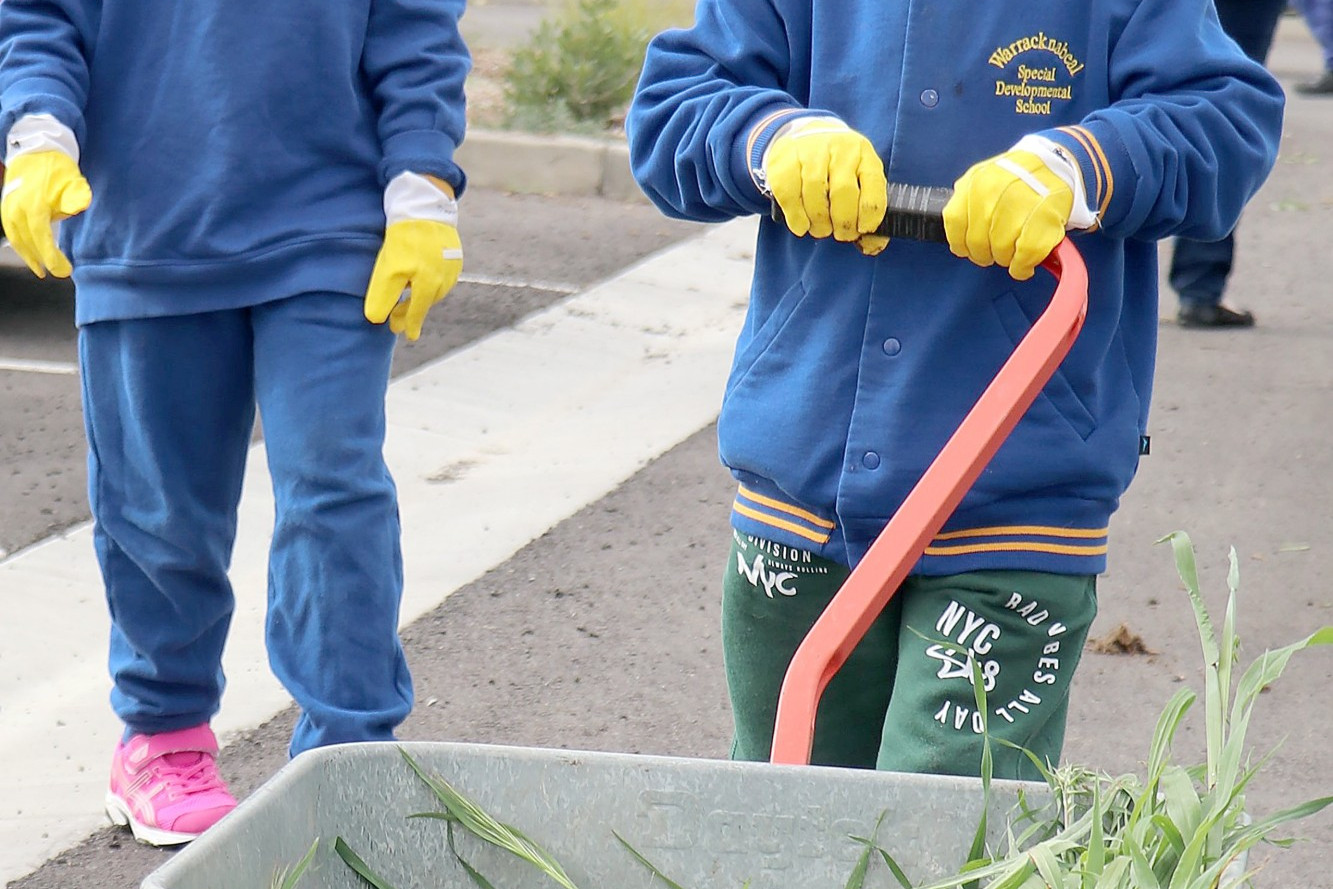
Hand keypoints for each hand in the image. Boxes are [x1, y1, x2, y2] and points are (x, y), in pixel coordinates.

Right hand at [0, 150, 90, 277]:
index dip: (51, 256)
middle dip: (43, 260)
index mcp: (33, 205)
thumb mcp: (72, 181)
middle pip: (29, 242)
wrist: (35, 149)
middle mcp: (16, 209)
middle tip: (59, 272)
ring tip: (41, 268)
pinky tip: (29, 253)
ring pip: (17, 239)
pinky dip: (21, 245)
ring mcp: (8, 208)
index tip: (62, 271)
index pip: (42, 238)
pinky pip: (12, 231)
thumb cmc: (56, 167)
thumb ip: (75, 197)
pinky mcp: (6, 206)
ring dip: (29, 256)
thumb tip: (80, 205)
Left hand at [364, 209, 462, 341]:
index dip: (411, 324)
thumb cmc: (405, 239)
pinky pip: (442, 276)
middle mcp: (444, 281)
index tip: (409, 336)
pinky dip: (430, 281)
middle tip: (399, 318)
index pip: (417, 312)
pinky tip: (422, 276)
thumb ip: (384, 296)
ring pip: (435, 289)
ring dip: (421, 295)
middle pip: (426, 302)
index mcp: (429, 286)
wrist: (425, 208)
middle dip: (413, 311)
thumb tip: (376, 319)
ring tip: (409, 296)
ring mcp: (452, 268)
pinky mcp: (455, 255)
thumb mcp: (389, 269)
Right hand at [764, 118, 886, 242]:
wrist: (804, 138)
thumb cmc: (836, 170)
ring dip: (819, 223)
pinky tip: (802, 225)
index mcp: (864, 154)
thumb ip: (868, 212)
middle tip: (841, 234)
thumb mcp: (859, 180)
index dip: (870, 216)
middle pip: (843, 192)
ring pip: (815, 194)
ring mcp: (810, 152)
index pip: (873, 187)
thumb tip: (871, 246)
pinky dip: (797, 218)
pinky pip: (790, 195)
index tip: (863, 229)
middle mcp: (839, 148)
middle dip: (844, 223)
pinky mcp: (784, 162)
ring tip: (820, 229)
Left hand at [943, 148, 1071, 280]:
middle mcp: (995, 192)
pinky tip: (1023, 264)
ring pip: (1001, 252)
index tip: (967, 249)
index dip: (960, 242)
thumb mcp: (985, 178)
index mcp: (976, 182)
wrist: (1058, 164)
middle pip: (977, 242)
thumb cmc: (1019, 178)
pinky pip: (1024, 256)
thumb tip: (958, 234)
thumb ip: (967, 201)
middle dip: (984, 254)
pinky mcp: (1044, 220)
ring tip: (1012, 251)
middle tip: (993, 252)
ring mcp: (1020, 206)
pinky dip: (1022, 267)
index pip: (954, 222)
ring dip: (1005, 258)